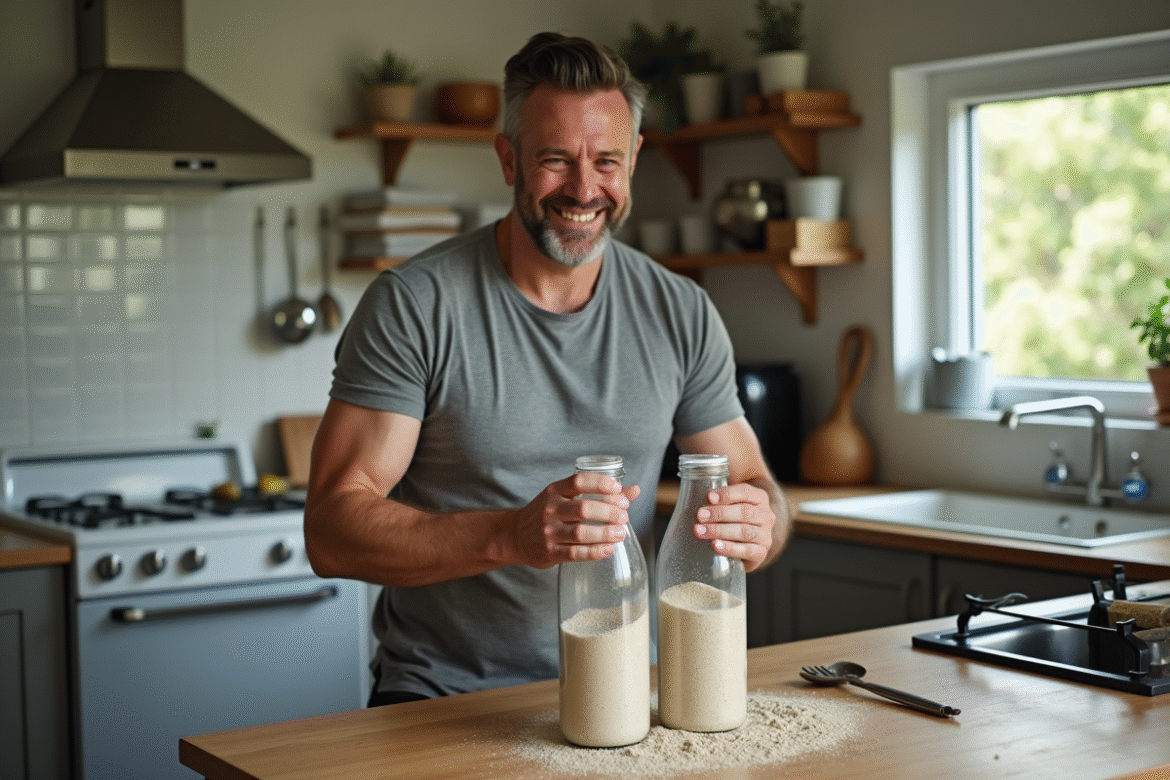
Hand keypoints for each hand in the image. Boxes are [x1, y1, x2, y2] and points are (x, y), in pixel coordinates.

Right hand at [510, 472, 640, 567]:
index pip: (579, 481)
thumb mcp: (567, 498)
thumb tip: (634, 491)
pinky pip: (576, 553)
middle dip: (609, 512)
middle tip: (624, 516)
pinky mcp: (550, 552)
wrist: (514, 535)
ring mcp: (549, 532)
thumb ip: (599, 494)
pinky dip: (596, 552)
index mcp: (555, 491)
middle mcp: (550, 509)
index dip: (600, 483)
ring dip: (605, 533)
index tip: (618, 489)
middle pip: (584, 508)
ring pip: (581, 532)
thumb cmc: (548, 513)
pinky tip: (609, 549)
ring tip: (621, 533)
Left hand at [693, 482, 776, 572]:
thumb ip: (717, 496)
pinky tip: (716, 546)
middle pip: (744, 512)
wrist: (749, 543)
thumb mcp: (731, 503)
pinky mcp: (761, 553)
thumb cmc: (734, 517)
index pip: (745, 492)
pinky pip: (747, 551)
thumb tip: (694, 489)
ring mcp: (765, 535)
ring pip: (744, 531)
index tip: (709, 497)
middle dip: (720, 513)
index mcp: (759, 497)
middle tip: (700, 516)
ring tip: (700, 531)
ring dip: (720, 531)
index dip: (727, 494)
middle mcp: (766, 515)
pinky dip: (730, 548)